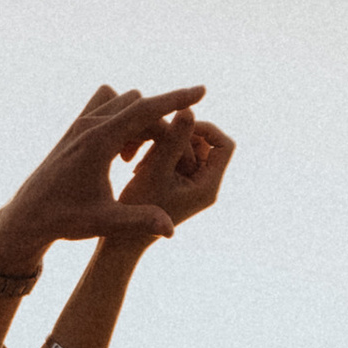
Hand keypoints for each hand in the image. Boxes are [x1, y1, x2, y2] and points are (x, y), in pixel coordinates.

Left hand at [0, 86, 210, 273]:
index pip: (145, 109)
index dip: (176, 99)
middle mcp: (89, 124)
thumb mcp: (104, 222)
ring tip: (136, 160)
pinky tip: (121, 153)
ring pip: (124, 104)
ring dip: (141, 123)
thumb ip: (140, 220)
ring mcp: (80, 123)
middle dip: (161, 127)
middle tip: (168, 162)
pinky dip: (124, 121)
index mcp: (98, 141)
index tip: (203, 90)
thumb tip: (171, 228)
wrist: (28, 215)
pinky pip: (109, 108)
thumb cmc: (64, 219)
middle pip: (140, 107)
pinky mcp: (75, 127)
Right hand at [117, 114, 232, 234]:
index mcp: (208, 186)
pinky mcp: (177, 185)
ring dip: (166, 146)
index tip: (178, 123)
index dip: (206, 128)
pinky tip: (139, 166)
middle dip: (181, 137)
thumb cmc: (138, 208)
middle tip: (154, 144)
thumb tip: (190, 109)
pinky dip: (159, 155)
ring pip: (188, 149)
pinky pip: (175, 158)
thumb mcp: (156, 169)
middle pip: (206, 144)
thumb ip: (173, 140)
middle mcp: (205, 186)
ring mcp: (191, 186)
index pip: (225, 145)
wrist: (122, 239)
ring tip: (143, 160)